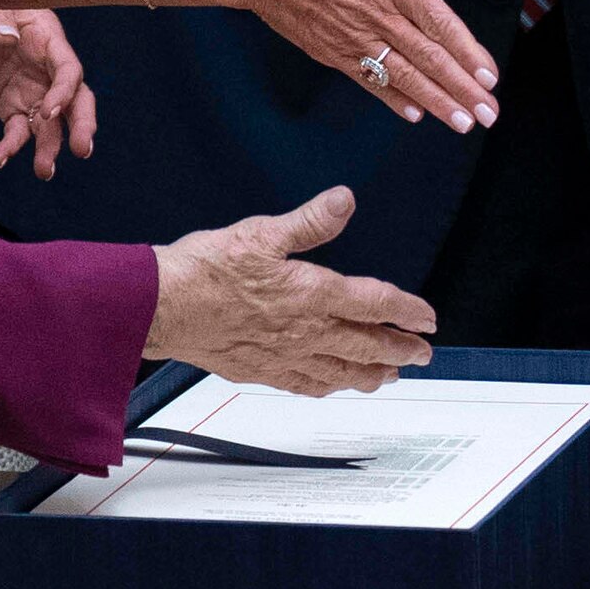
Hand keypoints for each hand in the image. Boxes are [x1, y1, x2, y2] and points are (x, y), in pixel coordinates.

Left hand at [0, 3, 92, 170]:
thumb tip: (7, 38)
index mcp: (48, 40)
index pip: (68, 69)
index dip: (64, 91)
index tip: (49, 110)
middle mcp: (46, 70)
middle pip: (76, 101)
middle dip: (81, 125)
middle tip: (82, 149)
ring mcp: (32, 91)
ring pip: (50, 125)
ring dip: (50, 148)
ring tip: (44, 171)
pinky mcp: (11, 107)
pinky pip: (18, 131)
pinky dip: (11, 147)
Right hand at [146, 185, 439, 394]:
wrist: (161, 307)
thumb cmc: (205, 271)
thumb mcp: (261, 232)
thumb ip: (310, 222)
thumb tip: (344, 201)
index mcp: (312, 293)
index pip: (376, 303)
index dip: (408, 311)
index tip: (428, 318)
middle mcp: (305, 331)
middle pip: (368, 345)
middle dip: (401, 349)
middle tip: (423, 354)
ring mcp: (284, 356)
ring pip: (342, 372)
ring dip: (372, 374)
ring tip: (390, 376)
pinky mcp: (261, 370)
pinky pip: (307, 385)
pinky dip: (330, 387)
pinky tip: (334, 386)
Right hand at [222, 0, 498, 128]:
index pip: (439, 21)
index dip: (467, 50)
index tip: (490, 74)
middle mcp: (376, 14)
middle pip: (428, 58)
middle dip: (463, 89)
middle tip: (490, 113)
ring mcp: (353, 37)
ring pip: (404, 76)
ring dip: (437, 102)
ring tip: (464, 121)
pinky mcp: (331, 51)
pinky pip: (370, 80)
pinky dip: (394, 98)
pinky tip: (415, 114)